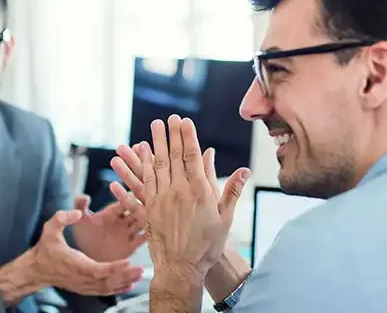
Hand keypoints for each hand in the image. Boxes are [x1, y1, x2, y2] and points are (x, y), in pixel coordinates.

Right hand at [30, 208, 143, 295]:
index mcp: (75, 263)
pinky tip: (129, 285)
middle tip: (140, 269)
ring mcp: (83, 285)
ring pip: (107, 288)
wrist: (37, 270)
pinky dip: (117, 289)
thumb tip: (78, 213)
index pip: (97, 269)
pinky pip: (103, 291)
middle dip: (125, 276)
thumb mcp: (50, 229)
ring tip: (139, 275)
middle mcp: (81, 277)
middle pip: (107, 281)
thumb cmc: (46, 249)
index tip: (127, 262)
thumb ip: (62, 218)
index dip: (113, 268)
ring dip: (124, 282)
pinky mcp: (84, 288)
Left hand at [72, 195, 146, 261]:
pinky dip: (148, 235)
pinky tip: (152, 232)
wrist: (89, 257)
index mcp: (112, 212)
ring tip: (152, 215)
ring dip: (147, 218)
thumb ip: (80, 207)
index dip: (127, 196)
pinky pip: (143, 239)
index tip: (130, 191)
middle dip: (140, 205)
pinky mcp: (132, 245)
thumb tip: (83, 196)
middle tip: (145, 202)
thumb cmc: (85, 236)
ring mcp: (129, 232)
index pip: (123, 201)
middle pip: (136, 209)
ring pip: (142, 222)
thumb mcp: (81, 221)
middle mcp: (123, 220)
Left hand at [114, 115, 249, 281]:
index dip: (188, 136)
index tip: (185, 121)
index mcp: (199, 191)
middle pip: (174, 156)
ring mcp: (163, 198)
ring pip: (158, 165)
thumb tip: (245, 170)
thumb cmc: (207, 245)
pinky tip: (141, 153)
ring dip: (156, 144)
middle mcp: (179, 191)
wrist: (182, 268)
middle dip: (172, 134)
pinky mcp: (150, 208)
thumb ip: (232, 191)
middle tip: (169, 118)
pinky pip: (145, 181)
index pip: (192, 156)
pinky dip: (143, 164)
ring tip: (155, 127)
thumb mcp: (225, 218)